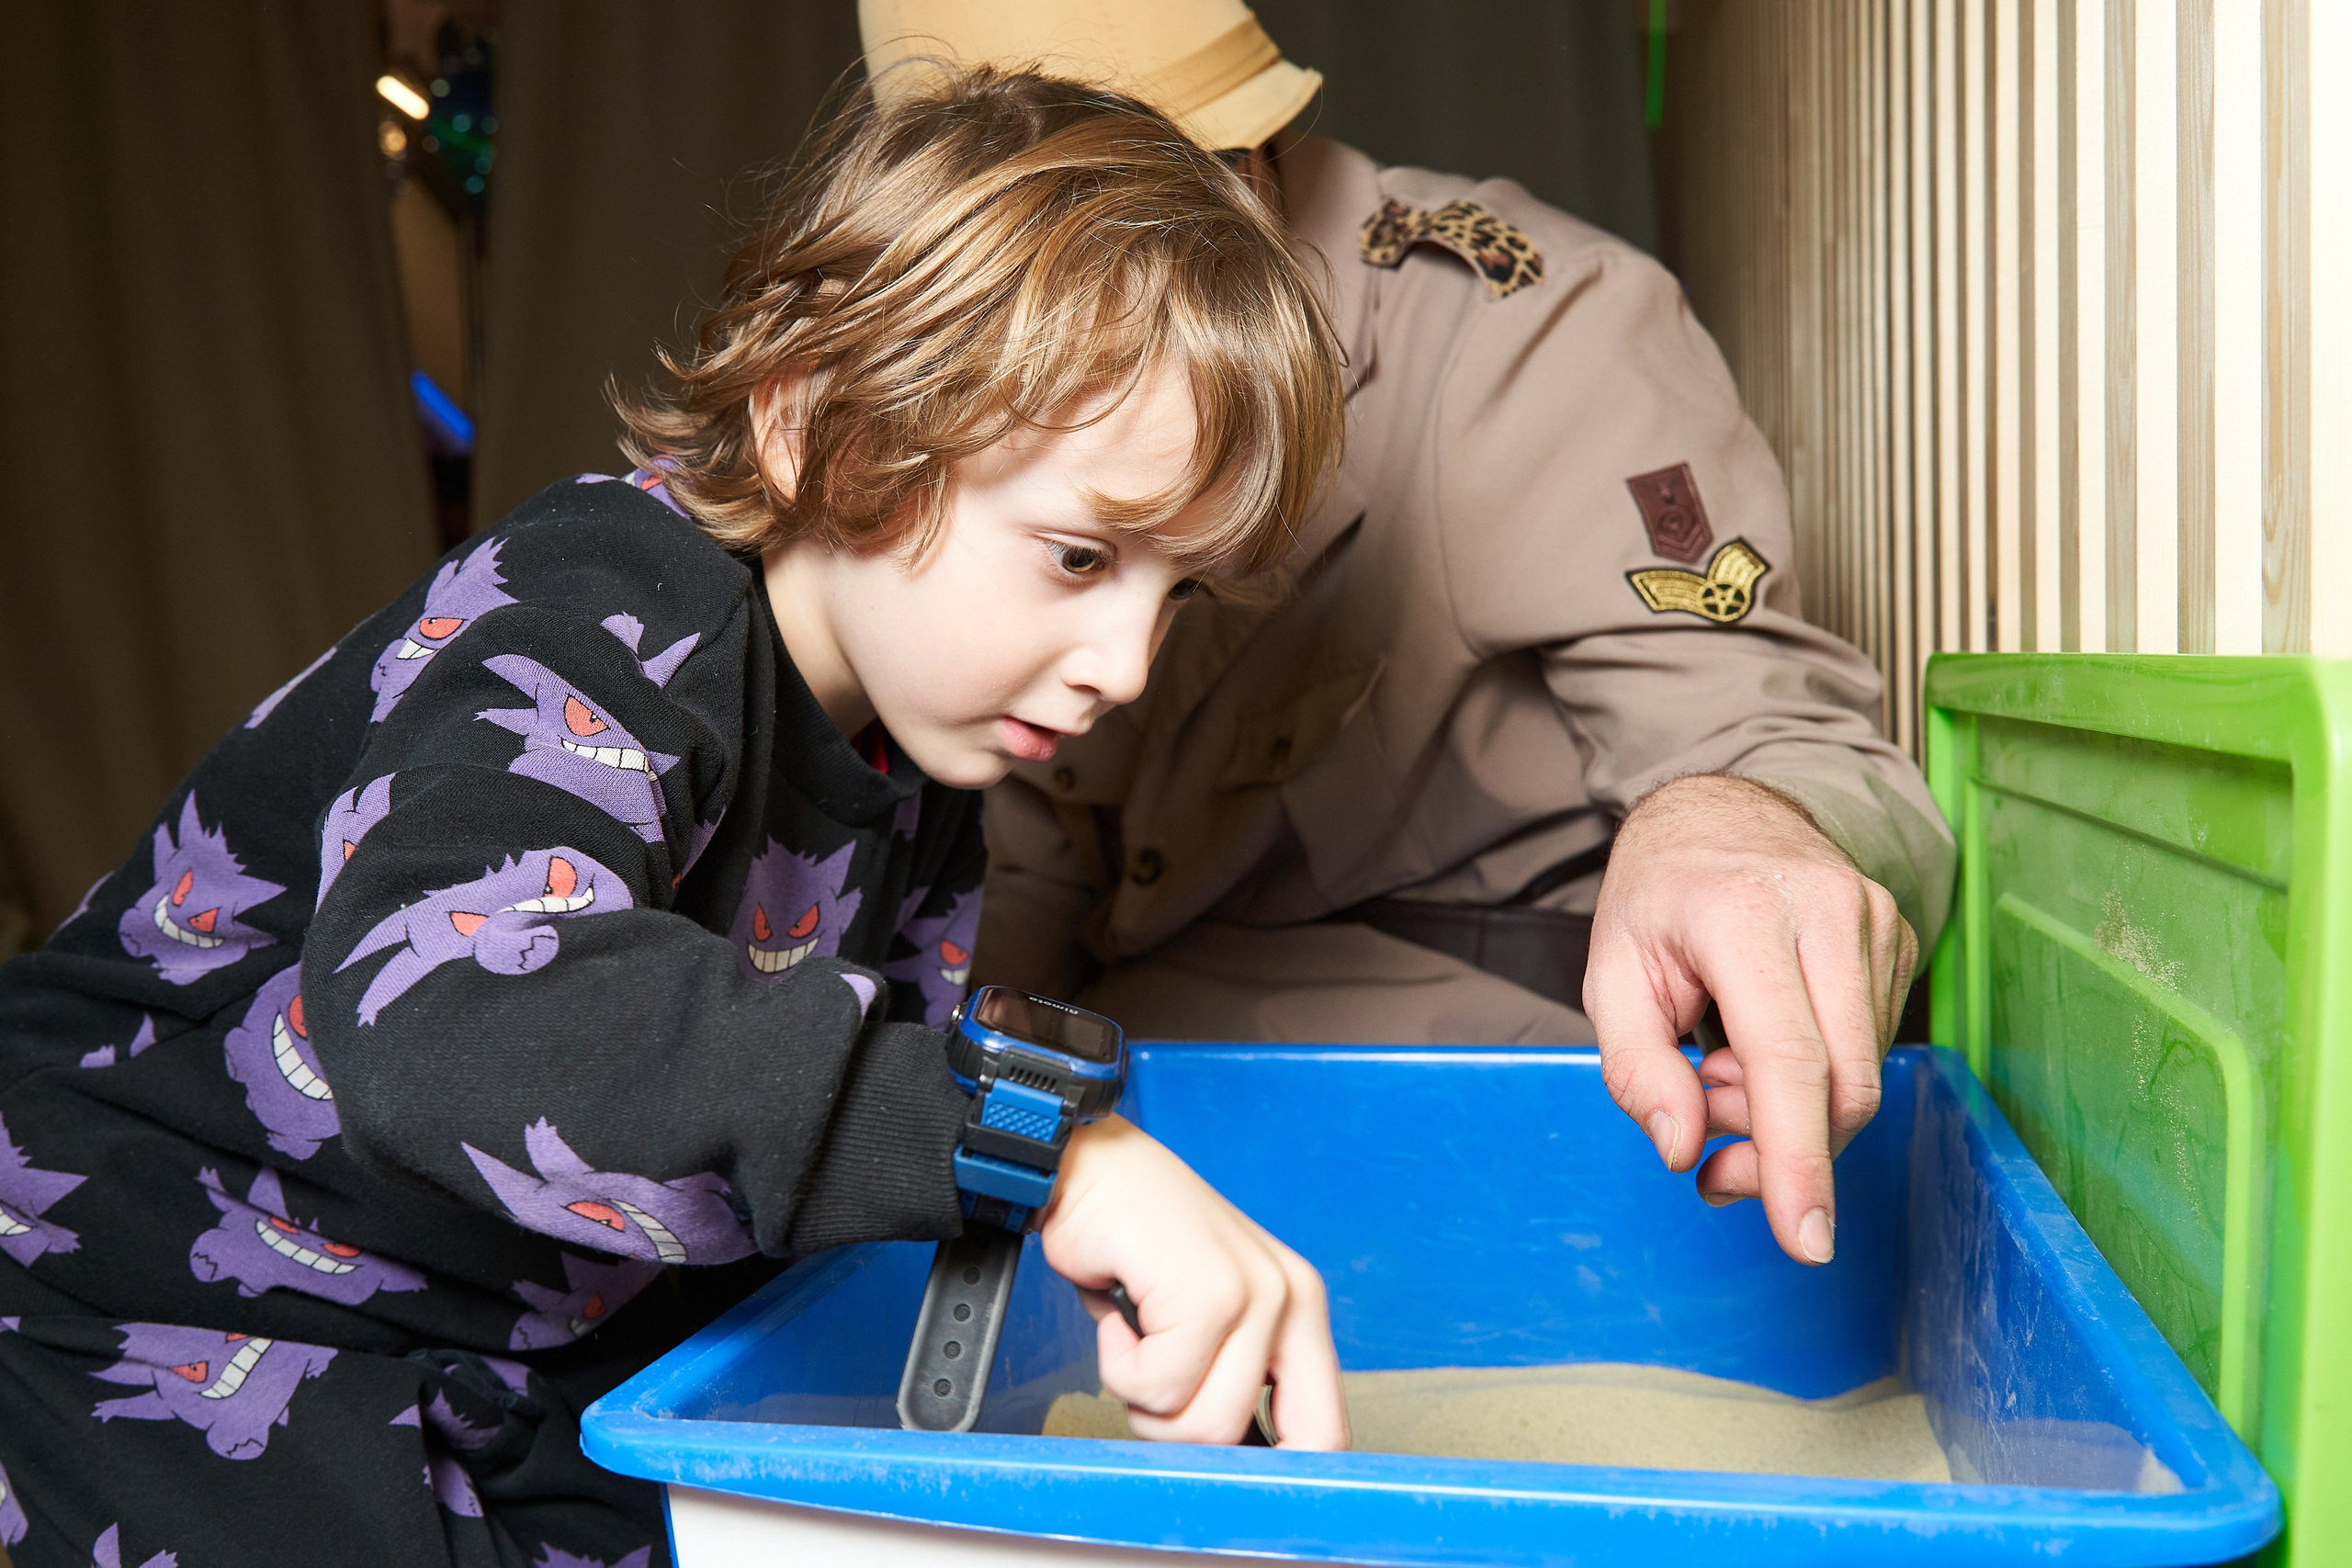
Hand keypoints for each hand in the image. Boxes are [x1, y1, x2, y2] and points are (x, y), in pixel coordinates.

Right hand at [1037, 1114, 1348, 1448]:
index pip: (1327, 1431)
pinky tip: (1120, 1315)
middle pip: (1268, 1444)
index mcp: (1301, 1311)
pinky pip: (1157, 1386)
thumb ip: (1232, 1382)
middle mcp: (1293, 1300)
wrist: (1088, 1173)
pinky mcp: (1210, 1292)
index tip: (1233, 1479)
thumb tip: (1232, 1467)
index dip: (1284, 1471)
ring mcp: (1256, 1294)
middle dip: (1193, 1439)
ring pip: (1203, 1424)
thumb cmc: (1134, 1250)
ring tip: (1136, 1337)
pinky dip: (1118, 1363)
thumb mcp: (1204, 1323)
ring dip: (1144, 1398)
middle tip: (1155, 1388)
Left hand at [1582, 774, 1917, 1264]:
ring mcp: (1875, 920)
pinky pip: (1871, 1049)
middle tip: (1713, 1160)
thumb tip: (1683, 1148)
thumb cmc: (1658, 900)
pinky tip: (1760, 1049)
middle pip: (1839, 1084)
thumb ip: (1634, 1069)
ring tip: (1721, 1076)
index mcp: (1744, 914)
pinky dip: (1815, 1079)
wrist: (1717, 813)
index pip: (1789, 1061)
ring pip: (1861, 1076)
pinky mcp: (1899, 938)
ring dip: (1790, 1114)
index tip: (1804, 1238)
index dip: (1797, 1160)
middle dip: (1781, 1151)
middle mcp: (1827, 910)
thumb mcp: (1609, 976)